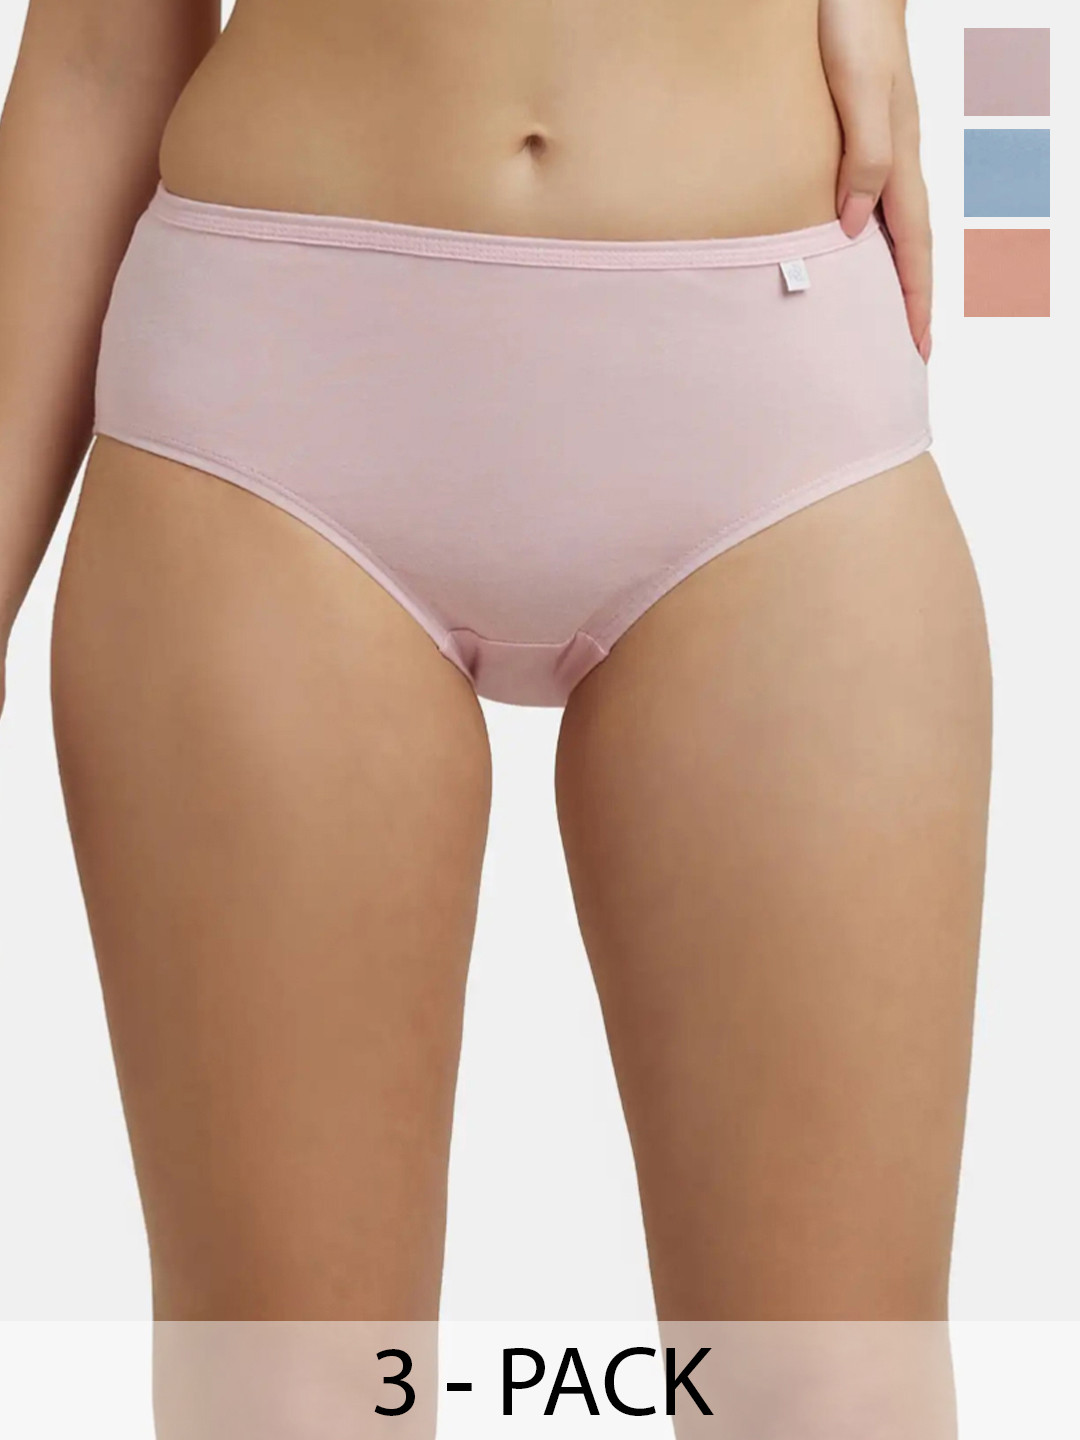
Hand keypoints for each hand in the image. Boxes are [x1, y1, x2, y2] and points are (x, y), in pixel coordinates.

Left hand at [819, 0, 931, 361]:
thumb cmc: (850, 21)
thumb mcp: (858, 89)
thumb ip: (863, 156)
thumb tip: (852, 229)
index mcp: (900, 155)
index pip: (913, 246)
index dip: (914, 299)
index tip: (916, 349)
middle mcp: (895, 155)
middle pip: (908, 243)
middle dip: (910, 298)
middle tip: (906, 348)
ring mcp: (879, 142)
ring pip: (890, 222)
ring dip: (891, 270)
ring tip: (883, 311)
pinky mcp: (858, 127)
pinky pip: (868, 196)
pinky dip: (867, 233)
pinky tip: (850, 242)